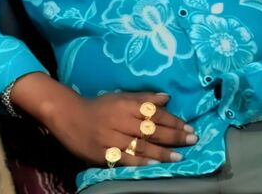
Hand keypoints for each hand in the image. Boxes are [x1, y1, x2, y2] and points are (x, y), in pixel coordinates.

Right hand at [13, 74, 196, 166]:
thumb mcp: (121, 96)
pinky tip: (154, 165)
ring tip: (179, 156)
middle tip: (191, 140)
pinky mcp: (103, 153)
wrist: (69, 115)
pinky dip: (141, 162)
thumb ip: (144, 98)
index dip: (173, 120)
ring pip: (141, 146)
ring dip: (162, 152)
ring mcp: (112, 138)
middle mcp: (121, 120)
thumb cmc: (99, 105)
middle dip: (173, 135)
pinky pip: (125, 158)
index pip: (154, 113)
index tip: (189, 127)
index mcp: (126, 104)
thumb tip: (168, 97)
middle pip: (151, 129)